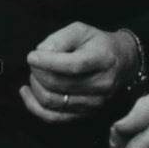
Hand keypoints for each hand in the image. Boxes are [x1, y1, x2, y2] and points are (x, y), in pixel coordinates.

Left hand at [19, 21, 137, 123]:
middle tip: (34, 62)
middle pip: (58, 84)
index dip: (48, 62)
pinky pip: (53, 117)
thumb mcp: (81, 30)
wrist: (122, 62)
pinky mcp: (86, 114)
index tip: (31, 56)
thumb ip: (60, 38)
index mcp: (103, 59)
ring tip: (34, 74)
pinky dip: (34, 106)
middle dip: (38, 73)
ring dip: (36, 87)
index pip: (73, 66)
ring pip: (52, 101)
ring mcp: (95, 102)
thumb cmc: (97, 43)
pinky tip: (27, 92)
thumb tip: (40, 53)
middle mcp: (102, 83)